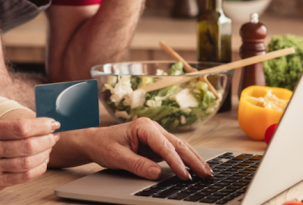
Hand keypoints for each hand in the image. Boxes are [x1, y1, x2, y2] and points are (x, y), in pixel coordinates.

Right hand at [0, 117, 59, 190]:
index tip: (53, 123)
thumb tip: (42, 125)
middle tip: (54, 136)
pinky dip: (38, 168)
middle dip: (47, 140)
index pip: (21, 127)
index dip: (42, 125)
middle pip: (27, 146)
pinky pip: (23, 177)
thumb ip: (12, 127)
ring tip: (49, 148)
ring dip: (45, 154)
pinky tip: (42, 161)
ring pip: (27, 163)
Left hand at [80, 118, 212, 180]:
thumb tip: (156, 173)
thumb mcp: (117, 157)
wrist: (94, 141)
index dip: (176, 162)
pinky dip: (186, 160)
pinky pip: (174, 152)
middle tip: (206, 174)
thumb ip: (137, 165)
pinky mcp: (156, 144)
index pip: (165, 146)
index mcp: (143, 127)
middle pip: (178, 144)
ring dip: (194, 160)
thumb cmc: (103, 145)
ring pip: (180, 147)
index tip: (184, 176)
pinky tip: (196, 169)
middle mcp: (153, 128)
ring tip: (207, 172)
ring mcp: (156, 135)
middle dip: (193, 160)